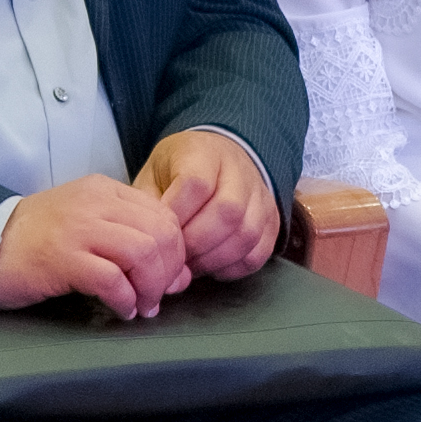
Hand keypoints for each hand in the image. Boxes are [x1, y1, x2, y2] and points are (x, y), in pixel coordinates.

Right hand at [0, 175, 191, 318]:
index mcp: (106, 191)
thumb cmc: (37, 240)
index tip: (171, 277)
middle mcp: (96, 203)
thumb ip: (130, 239)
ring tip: (142, 307)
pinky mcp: (61, 258)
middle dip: (169, 272)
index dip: (177, 251)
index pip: (164, 215)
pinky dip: (125, 300)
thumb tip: (176, 274)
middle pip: (160, 234)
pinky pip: (111, 279)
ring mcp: (77, 229)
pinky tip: (122, 311)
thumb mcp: (87, 224)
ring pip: (143, 253)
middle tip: (160, 296)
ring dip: (151, 288)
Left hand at [133, 129, 280, 281]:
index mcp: (205, 153)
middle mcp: (241, 172)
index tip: (157, 234)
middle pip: (227, 212)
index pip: (196, 184)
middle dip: (195, 244)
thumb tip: (149, 246)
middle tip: (172, 258)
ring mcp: (262, 197)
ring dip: (213, 259)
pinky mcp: (273, 220)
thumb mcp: (154, 174)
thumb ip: (148, 206)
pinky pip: (259, 252)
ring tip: (189, 266)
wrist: (220, 157)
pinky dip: (233, 267)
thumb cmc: (178, 170)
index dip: (176, 216)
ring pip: (247, 234)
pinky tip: (211, 267)